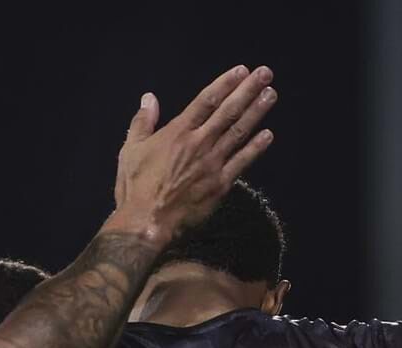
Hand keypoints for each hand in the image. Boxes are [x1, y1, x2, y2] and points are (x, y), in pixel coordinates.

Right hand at [110, 64, 276, 243]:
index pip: (206, 100)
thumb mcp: (131, 150)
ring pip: (239, 132)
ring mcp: (212, 164)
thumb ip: (142, 122)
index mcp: (177, 132)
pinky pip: (242, 162)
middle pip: (228, 111)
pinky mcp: (220, 185)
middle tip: (266, 73)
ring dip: (257, 112)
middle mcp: (199, 143)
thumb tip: (149, 97)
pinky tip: (268, 135)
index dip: (225, 83)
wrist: (147, 223)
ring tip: (271, 95)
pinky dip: (256, 148)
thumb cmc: (135, 187)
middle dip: (248, 90)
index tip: (241, 70)